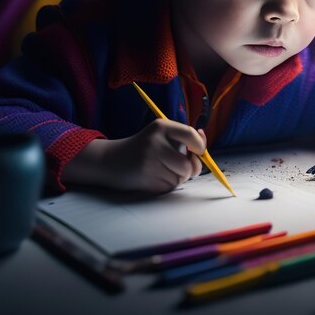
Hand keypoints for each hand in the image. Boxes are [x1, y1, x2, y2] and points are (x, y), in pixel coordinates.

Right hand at [63, 120, 207, 193]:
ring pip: (180, 178)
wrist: (111, 160)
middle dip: (189, 170)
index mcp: (161, 127)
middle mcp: (155, 142)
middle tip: (179, 166)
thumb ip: (183, 139)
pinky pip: (169, 187)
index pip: (190, 135)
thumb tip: (204, 145)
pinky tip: (154, 177)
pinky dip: (167, 185)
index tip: (198, 152)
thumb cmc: (143, 148)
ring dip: (177, 178)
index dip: (200, 146)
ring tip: (162, 170)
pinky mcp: (145, 178)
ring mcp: (149, 161)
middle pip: (188, 165)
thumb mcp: (160, 135)